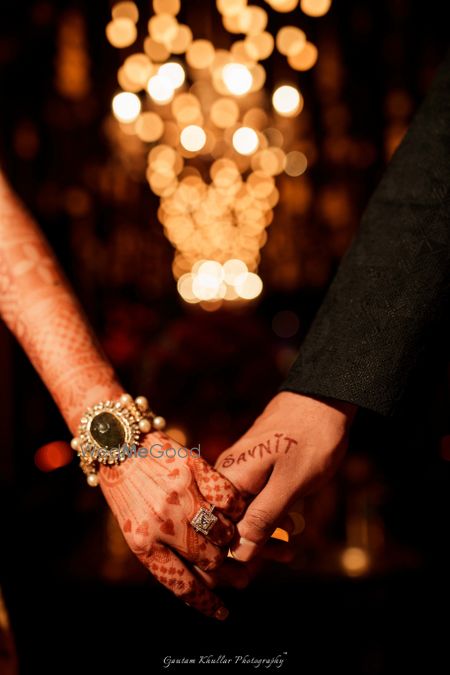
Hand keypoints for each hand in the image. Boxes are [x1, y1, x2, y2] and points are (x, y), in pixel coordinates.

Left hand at [99, 430, 244, 618]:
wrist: (117, 443)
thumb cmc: (125, 488)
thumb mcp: (133, 526)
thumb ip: (161, 550)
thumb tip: (199, 575)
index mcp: (143, 543)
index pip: (182, 584)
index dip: (206, 603)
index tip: (222, 614)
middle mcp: (163, 523)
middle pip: (210, 559)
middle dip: (222, 563)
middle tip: (227, 557)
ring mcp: (181, 496)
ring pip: (224, 531)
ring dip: (231, 535)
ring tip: (229, 531)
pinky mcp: (195, 470)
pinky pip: (229, 498)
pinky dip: (236, 505)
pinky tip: (233, 505)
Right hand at [215, 392, 356, 560]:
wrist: (325, 397)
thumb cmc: (311, 439)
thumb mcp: (291, 484)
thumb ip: (263, 518)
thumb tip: (238, 555)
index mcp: (229, 477)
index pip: (210, 527)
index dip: (222, 557)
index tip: (243, 580)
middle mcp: (227, 473)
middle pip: (222, 523)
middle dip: (241, 552)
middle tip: (261, 576)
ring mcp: (241, 470)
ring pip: (240, 514)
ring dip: (259, 538)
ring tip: (286, 558)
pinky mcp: (255, 467)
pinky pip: (253, 501)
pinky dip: (268, 520)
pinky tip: (287, 535)